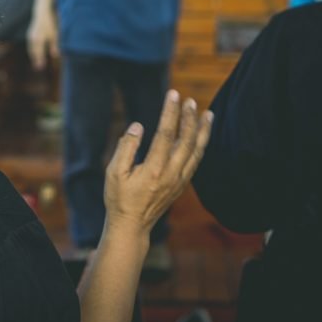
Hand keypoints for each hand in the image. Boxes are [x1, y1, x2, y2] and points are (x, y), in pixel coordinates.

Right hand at [27, 9, 59, 69]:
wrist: (42, 12)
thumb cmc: (49, 23)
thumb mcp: (54, 35)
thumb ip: (54, 45)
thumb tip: (55, 55)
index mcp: (38, 40)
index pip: (38, 53)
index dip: (39, 61)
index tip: (41, 68)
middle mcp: (32, 39)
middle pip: (33, 52)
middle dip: (36, 60)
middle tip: (38, 68)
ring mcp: (30, 36)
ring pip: (31, 48)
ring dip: (34, 55)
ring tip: (37, 62)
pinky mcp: (30, 33)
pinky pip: (31, 45)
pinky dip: (33, 50)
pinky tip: (36, 52)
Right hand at [103, 91, 212, 237]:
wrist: (132, 227)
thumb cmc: (119, 198)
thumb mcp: (113, 172)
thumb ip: (126, 147)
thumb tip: (138, 126)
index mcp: (154, 169)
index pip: (166, 133)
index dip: (170, 112)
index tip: (173, 95)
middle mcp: (171, 174)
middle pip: (186, 140)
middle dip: (189, 118)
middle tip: (190, 100)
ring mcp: (179, 180)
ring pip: (196, 151)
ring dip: (202, 131)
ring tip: (208, 114)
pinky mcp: (182, 185)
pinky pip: (196, 161)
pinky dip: (201, 146)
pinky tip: (201, 136)